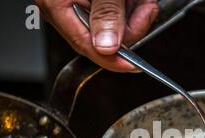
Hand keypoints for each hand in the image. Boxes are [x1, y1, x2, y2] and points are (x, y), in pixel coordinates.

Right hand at [35, 0, 158, 71]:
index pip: (84, 44)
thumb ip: (105, 11)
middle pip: (103, 35)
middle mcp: (65, 4)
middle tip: (147, 9)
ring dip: (134, 12)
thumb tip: (106, 46)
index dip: (112, 59)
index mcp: (56, 2)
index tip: (134, 65)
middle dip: (130, 25)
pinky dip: (131, 3)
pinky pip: (116, 8)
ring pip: (114, 22)